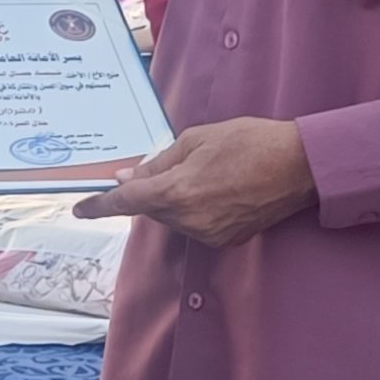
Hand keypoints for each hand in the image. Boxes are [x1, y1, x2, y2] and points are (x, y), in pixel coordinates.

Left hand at [73, 117, 314, 247]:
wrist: (300, 166)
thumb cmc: (249, 141)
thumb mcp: (197, 139)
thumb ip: (158, 162)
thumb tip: (129, 178)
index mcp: (178, 192)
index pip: (126, 203)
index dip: (99, 206)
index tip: (79, 209)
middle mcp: (189, 220)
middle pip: (151, 209)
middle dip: (150, 190)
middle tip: (170, 165)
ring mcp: (208, 234)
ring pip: (172, 218)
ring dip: (174, 198)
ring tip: (206, 171)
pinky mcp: (226, 240)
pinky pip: (195, 225)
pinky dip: (195, 208)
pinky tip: (217, 188)